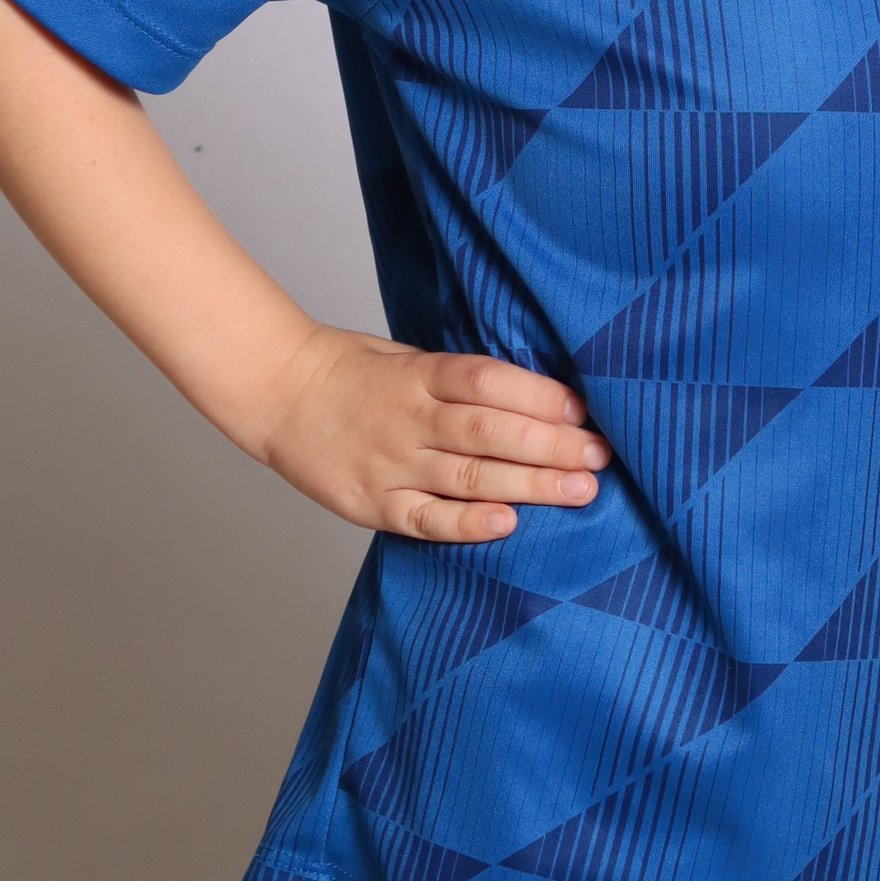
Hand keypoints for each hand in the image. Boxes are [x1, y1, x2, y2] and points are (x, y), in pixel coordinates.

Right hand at [257, 327, 610, 541]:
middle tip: (600, 456)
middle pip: (490, 431)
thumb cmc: (356, 372)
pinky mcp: (373, 504)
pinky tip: (507, 524)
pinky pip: (426, 519)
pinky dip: (467, 524)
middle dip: (552, 444)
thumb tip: (537, 396)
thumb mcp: (408, 356)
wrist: (279, 393)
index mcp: (420, 374)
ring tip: (581, 490)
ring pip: (470, 476)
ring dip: (532, 484)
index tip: (583, 410)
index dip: (539, 395)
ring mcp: (391, 463)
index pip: (488, 381)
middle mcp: (409, 418)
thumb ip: (459, 379)